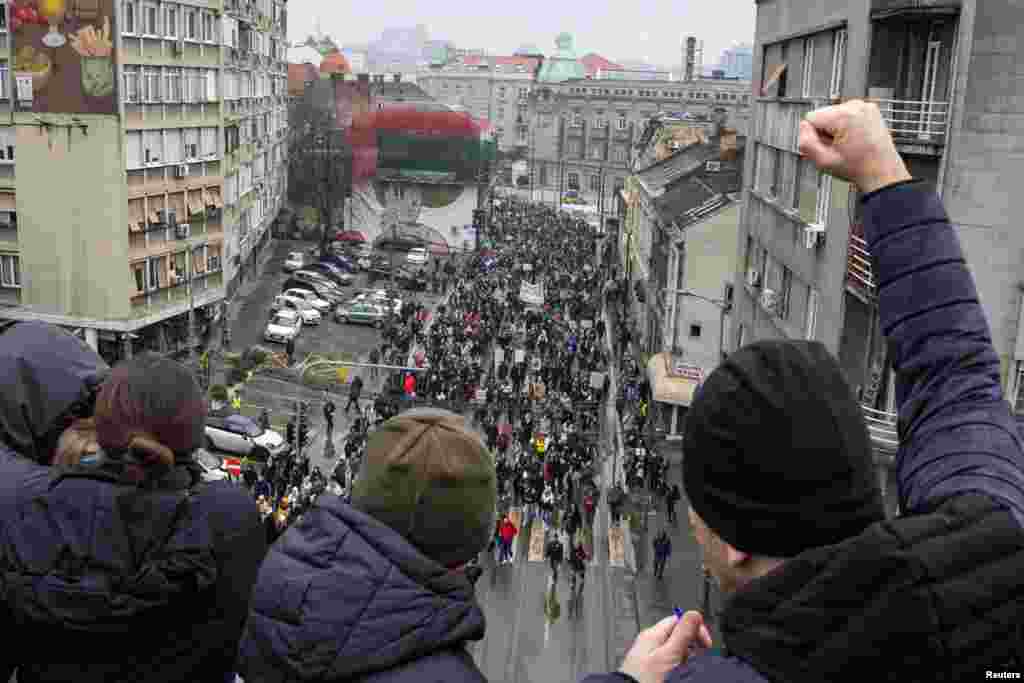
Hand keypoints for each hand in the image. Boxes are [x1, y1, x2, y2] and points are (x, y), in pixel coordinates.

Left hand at [619, 610, 713, 682]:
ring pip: (674, 647)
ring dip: (684, 655)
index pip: (679, 620)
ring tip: (683, 666)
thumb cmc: (645, 678)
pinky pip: (668, 659)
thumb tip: (694, 614)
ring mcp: (650, 653)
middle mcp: (650, 641)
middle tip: (695, 656)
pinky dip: (676, 663)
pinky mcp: (651, 666)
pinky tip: (676, 671)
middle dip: (690, 644)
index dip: (695, 629)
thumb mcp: (668, 654)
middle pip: (677, 633)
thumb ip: (682, 634)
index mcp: (653, 633)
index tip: (705, 643)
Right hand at [797, 99, 911, 193]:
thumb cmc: (858, 167)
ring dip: (836, 128)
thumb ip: (806, 143)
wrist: (882, 170)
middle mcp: (856, 106)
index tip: (824, 146)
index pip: (810, 117)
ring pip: (834, 113)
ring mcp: (865, 106)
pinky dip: (847, 125)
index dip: (813, 135)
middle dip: (825, 131)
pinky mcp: (870, 109)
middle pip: (823, 114)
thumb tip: (802, 128)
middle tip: (837, 147)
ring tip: (847, 143)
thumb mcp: (823, 161)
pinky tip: (854, 138)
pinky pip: (847, 114)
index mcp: (844, 116)